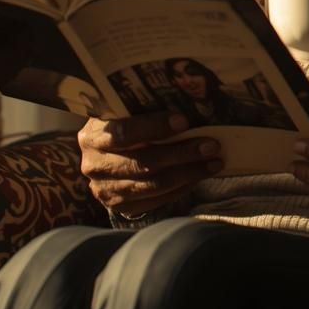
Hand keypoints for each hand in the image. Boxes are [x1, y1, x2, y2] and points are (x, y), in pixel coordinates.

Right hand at [79, 112, 222, 218]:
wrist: (104, 158)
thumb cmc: (123, 127)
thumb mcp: (125, 114)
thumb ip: (145, 110)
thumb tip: (190, 103)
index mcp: (93, 135)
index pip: (124, 133)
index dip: (155, 127)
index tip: (184, 121)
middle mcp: (95, 165)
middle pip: (143, 162)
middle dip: (182, 153)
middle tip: (212, 145)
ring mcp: (105, 190)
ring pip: (153, 184)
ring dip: (188, 173)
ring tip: (214, 162)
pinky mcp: (120, 206)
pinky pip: (156, 200)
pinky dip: (181, 188)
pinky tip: (199, 176)